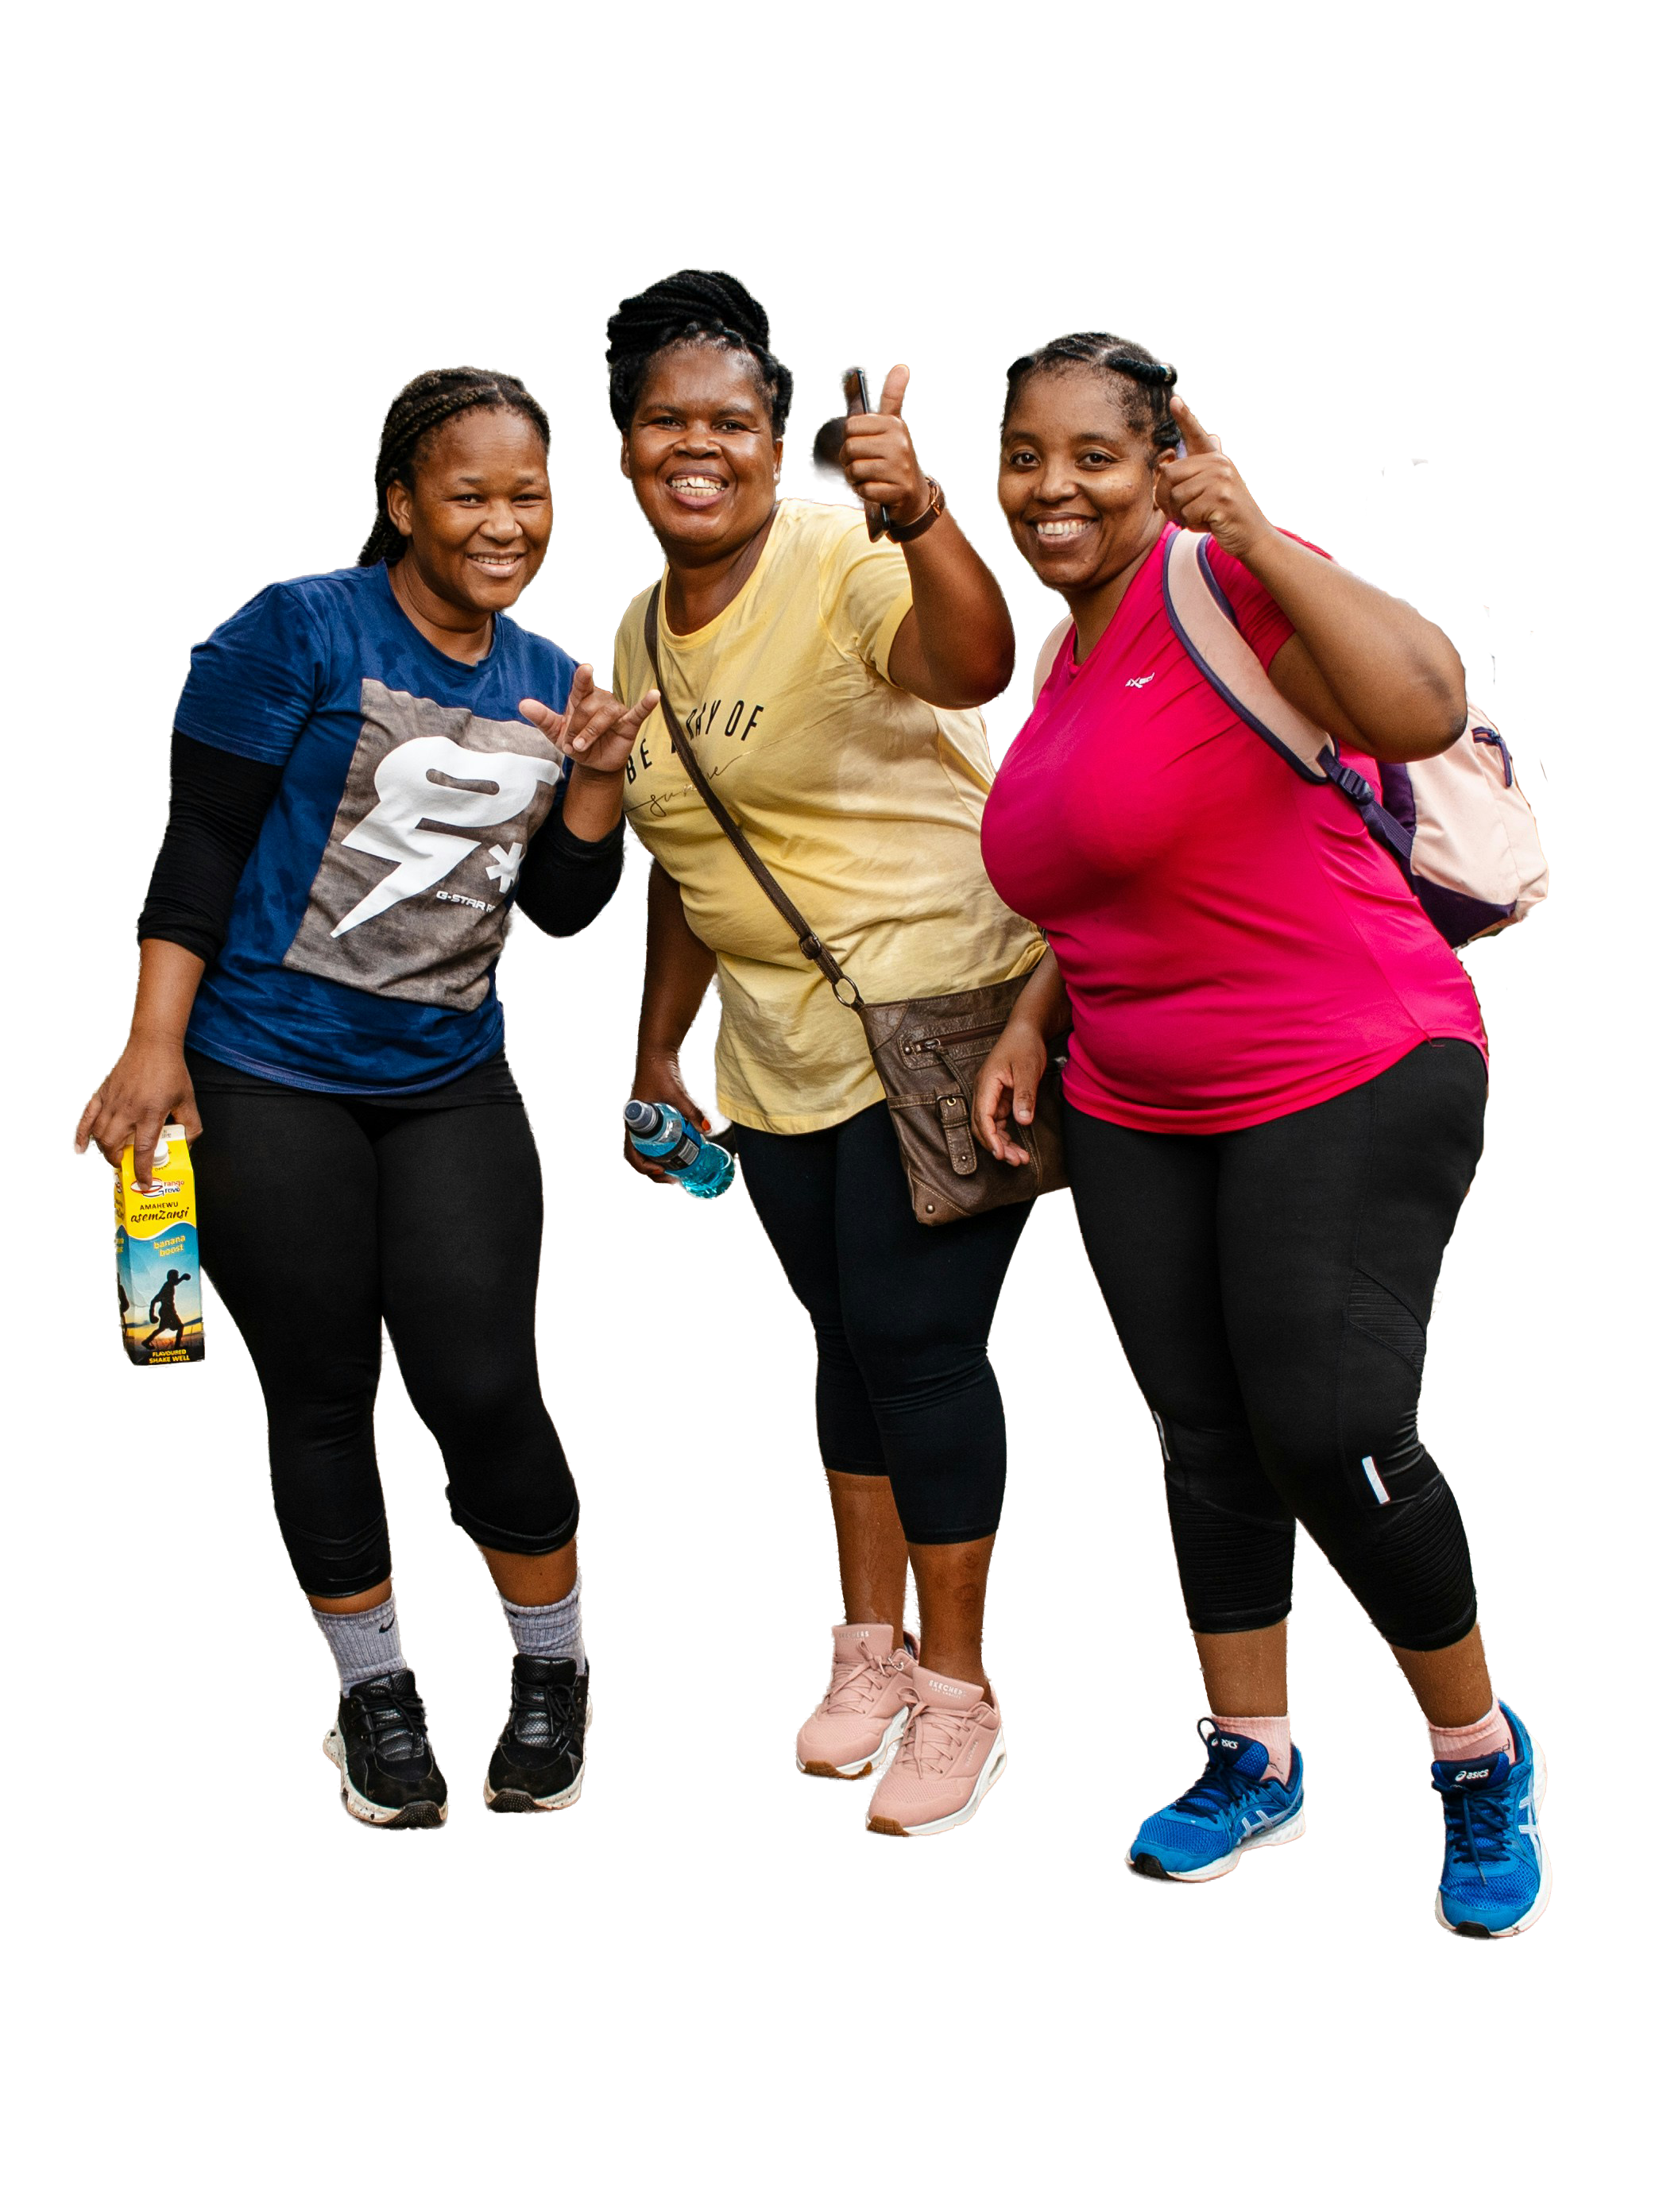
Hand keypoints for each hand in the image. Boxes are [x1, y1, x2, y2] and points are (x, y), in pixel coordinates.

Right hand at [75, 1033, 201, 1191]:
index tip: (144, 1184)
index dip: (142, 1171)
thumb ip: (191, 1125)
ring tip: (116, 1155)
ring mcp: (112, 1101)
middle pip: (114, 1145)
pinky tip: (80, 1150)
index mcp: (151, 1113)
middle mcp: (128, 1109)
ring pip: (99, 1135)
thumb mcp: (188, 1100)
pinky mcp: (103, 1094)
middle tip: (128, 1166)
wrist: (153, 1045)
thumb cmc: (172, 1073)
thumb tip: (186, 1147)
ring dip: (105, 1150)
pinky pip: (86, 1118)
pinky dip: (81, 1135)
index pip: (143, 1150)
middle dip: (119, 1161)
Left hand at [520, 665, 660, 778]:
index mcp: (581, 698)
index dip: (583, 677)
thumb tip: (522, 704)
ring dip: (592, 731)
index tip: (585, 669)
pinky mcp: (629, 723)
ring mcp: (615, 710)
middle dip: (578, 727)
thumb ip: (542, 718)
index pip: (581, 685)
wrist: (592, 764)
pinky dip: (647, 704)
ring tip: (582, 746)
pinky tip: (655, 695)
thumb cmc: (575, 742)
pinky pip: (638, 712)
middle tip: (572, 744)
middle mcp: (600, 699)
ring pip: (606, 715)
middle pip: (589, 707)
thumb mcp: (555, 732)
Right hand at [625, 1050, 711, 1181]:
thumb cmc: (660, 1073)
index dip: (643, 1167)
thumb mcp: (676, 1094)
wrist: (658, 1056)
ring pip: (651, 1153)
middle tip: (675, 1181)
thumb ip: (691, 1111)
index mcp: (635, 1123)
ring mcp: (648, 1126)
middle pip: (642, 1158)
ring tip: (679, 1177)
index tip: (660, 1170)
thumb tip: (708, 1129)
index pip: (631, 1153)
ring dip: (662, 1166)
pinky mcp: (659, 1121)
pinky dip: (668, 1154)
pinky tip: (683, 1158)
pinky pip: (660, 1143)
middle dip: (656, 1173)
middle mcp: (639, 1127)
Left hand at [840, 364, 930, 527]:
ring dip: (854, 478)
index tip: (860, 445)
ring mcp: (899, 467)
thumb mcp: (894, 425)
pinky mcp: (897, 490)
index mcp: (893, 424)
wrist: (914, 495)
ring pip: (854, 470)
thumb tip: (902, 367)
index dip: (849, 439)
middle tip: (862, 464)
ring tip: (868, 477)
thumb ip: (893, 397)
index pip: (850, 427)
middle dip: (849, 461)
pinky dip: (864, 493)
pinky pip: (864, 490)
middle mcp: (898, 443)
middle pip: (849, 449)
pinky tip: (876, 490)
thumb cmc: (894, 457)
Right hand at [972, 1017, 1049, 1167]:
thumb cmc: (1024, 1045)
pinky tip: (1016, 1145)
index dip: (990, 1137)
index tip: (1001, 1153)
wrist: (1026, 1030)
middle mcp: (985, 1091)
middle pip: (982, 1126)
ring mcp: (991, 1095)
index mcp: (987, 1083)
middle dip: (996, 1145)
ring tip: (1019, 1158)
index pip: (982, 1116)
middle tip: (1015, 1160)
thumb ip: (1024, 1096)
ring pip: (989, 1127)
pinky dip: (1005, 1135)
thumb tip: (1023, 1121)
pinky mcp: (999, 1098)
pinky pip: (997, 1122)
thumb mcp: (1027, 1069)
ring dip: (1001, 1143)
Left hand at [1154, 395, 1271, 561]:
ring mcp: (1221, 480)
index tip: (1175, 400)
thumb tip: (1214, 438)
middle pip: (1168, 475)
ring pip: (1176, 497)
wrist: (1252, 536)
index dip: (1185, 418)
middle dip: (1166, 500)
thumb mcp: (1218, 487)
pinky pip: (1187, 513)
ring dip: (1181, 515)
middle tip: (1177, 513)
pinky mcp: (1221, 499)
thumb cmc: (1226, 514)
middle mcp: (1219, 464)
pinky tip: (1209, 524)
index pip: (1196, 436)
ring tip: (1200, 518)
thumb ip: (1207, 468)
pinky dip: (1192, 524)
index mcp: (1215, 460)